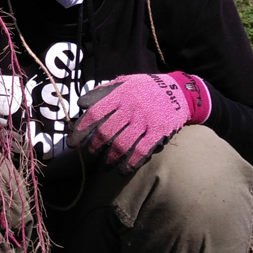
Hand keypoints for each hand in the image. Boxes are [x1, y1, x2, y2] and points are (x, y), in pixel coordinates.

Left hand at [67, 72, 210, 173]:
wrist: (179, 90)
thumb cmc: (146, 88)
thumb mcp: (124, 82)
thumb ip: (103, 91)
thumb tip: (81, 103)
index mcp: (120, 95)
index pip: (95, 113)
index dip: (81, 129)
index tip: (73, 143)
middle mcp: (130, 108)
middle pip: (106, 132)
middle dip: (95, 147)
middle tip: (90, 154)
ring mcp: (145, 121)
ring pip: (122, 144)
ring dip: (110, 158)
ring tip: (104, 165)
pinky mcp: (158, 131)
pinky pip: (142, 150)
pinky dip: (131, 162)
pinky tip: (123, 170)